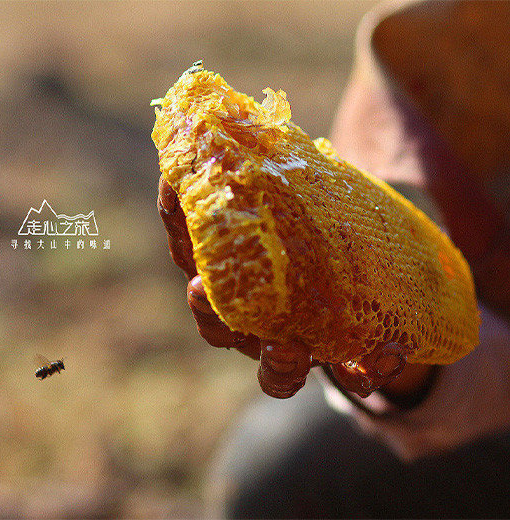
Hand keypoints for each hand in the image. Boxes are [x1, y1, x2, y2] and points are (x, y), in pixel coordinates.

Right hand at [158, 175, 427, 399]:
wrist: (385, 267)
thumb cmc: (321, 219)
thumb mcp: (294, 187)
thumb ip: (257, 166)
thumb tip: (207, 123)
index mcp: (236, 279)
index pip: (194, 259)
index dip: (177, 228)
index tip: (172, 193)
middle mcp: (258, 320)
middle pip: (219, 327)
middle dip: (206, 312)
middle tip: (199, 289)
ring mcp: (301, 345)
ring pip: (273, 372)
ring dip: (276, 364)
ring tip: (287, 348)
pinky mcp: (350, 358)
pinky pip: (353, 376)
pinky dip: (366, 371)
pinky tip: (384, 355)